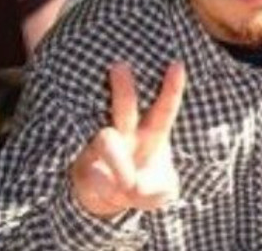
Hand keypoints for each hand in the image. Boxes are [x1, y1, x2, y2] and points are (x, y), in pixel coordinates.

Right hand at [70, 61, 186, 217]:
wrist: (107, 198)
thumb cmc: (141, 181)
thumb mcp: (160, 190)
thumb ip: (160, 191)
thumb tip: (148, 191)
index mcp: (151, 133)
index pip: (163, 109)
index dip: (172, 89)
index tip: (178, 64)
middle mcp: (125, 135)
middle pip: (125, 107)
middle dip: (124, 88)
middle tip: (120, 66)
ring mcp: (101, 148)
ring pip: (106, 141)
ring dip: (120, 163)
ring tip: (130, 186)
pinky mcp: (84, 168)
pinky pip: (96, 177)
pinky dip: (106, 187)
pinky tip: (119, 195)